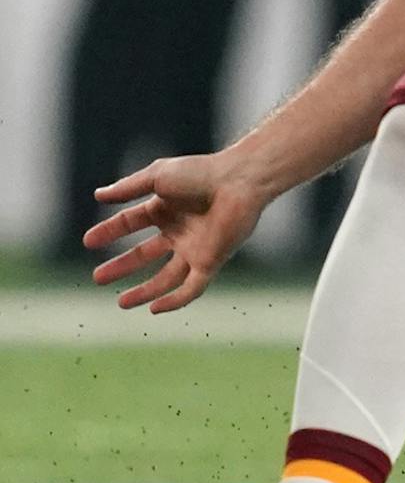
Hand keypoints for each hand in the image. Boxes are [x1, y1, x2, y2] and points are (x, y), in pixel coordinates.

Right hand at [85, 151, 273, 311]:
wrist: (239, 182)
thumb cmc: (201, 174)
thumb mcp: (157, 176)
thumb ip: (128, 188)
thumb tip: (98, 195)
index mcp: (166, 207)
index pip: (131, 223)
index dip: (109, 231)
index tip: (88, 241)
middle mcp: (180, 229)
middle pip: (145, 254)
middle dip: (122, 266)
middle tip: (98, 278)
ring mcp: (196, 247)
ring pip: (167, 277)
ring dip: (145, 291)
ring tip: (121, 303)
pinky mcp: (212, 260)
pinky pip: (192, 287)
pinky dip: (175, 300)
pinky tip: (155, 309)